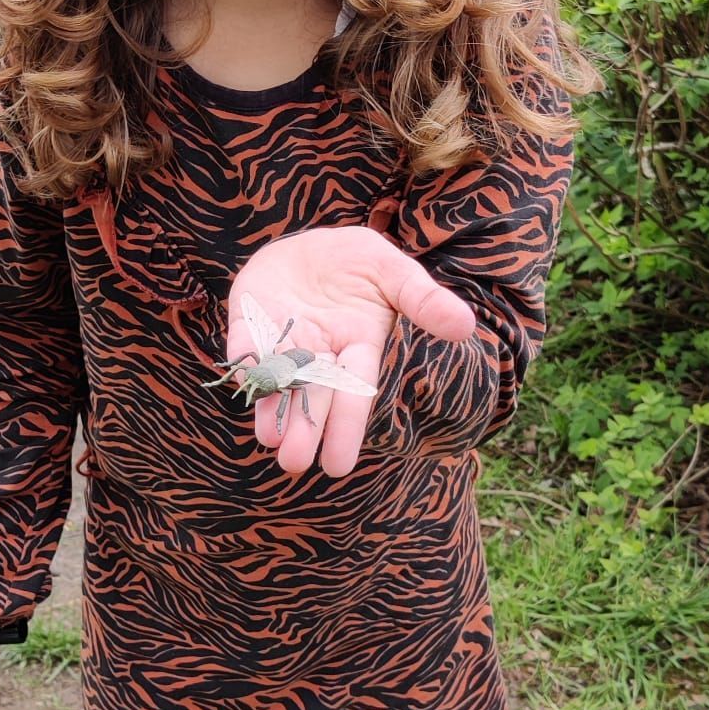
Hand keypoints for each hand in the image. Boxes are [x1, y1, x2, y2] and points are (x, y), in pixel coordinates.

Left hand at [227, 226, 475, 477]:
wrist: (309, 244)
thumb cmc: (358, 263)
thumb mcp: (393, 272)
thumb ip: (422, 299)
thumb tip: (465, 326)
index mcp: (359, 348)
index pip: (354, 392)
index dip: (346, 426)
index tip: (338, 465)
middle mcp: (320, 354)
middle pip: (314, 397)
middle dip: (305, 430)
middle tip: (294, 464)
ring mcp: (284, 342)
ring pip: (278, 383)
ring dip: (272, 412)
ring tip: (270, 441)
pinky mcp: (251, 326)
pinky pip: (245, 347)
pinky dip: (245, 363)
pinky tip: (244, 382)